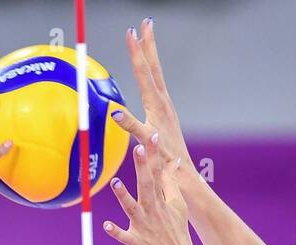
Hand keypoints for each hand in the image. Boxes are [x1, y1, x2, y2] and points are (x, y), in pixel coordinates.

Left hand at [104, 142, 199, 244]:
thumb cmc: (177, 236)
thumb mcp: (178, 207)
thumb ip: (172, 184)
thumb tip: (174, 163)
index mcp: (160, 202)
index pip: (157, 174)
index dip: (154, 155)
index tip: (153, 135)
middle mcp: (153, 212)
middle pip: (146, 186)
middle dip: (142, 167)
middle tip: (138, 147)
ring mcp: (146, 228)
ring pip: (133, 209)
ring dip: (124, 197)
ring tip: (116, 183)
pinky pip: (126, 238)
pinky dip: (117, 232)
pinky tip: (106, 226)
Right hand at [117, 19, 191, 170]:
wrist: (182, 171)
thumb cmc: (163, 160)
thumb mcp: (146, 142)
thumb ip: (131, 126)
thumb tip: (114, 112)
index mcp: (157, 104)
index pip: (144, 72)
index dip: (136, 52)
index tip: (130, 31)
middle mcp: (163, 101)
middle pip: (153, 65)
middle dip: (148, 43)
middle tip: (146, 21)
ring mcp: (165, 105)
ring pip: (156, 72)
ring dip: (150, 53)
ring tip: (145, 37)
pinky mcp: (165, 111)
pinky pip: (155, 84)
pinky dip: (150, 70)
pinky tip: (147, 70)